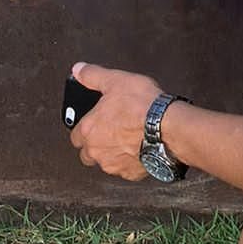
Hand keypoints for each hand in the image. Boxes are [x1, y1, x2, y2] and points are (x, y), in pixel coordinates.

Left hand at [67, 63, 161, 179]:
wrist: (166, 127)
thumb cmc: (141, 105)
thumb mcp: (115, 80)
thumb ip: (93, 75)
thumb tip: (78, 69)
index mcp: (89, 130)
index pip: (76, 136)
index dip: (84, 129)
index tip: (94, 123)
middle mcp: (97, 151)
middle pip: (88, 154)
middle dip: (96, 146)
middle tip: (110, 133)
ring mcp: (114, 165)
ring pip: (106, 163)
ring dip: (113, 154)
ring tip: (128, 139)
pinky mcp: (131, 174)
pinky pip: (127, 170)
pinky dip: (131, 161)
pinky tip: (141, 148)